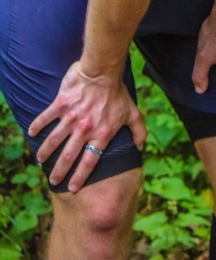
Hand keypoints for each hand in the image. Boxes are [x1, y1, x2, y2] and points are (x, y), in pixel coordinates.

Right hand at [28, 61, 146, 192]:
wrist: (103, 71)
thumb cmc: (118, 92)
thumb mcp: (132, 113)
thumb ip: (138, 131)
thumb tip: (140, 146)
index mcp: (101, 134)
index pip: (89, 162)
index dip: (80, 177)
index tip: (72, 188)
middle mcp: (84, 130)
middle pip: (68, 156)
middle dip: (59, 171)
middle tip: (53, 180)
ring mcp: (71, 117)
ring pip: (54, 140)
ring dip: (45, 152)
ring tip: (40, 160)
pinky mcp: (61, 104)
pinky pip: (46, 118)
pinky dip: (37, 126)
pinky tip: (31, 133)